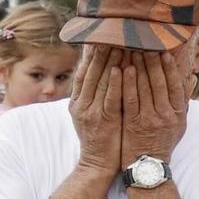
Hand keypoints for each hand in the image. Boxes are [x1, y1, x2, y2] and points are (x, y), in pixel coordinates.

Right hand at [68, 45, 122, 177]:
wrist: (97, 165)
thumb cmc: (99, 139)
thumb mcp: (89, 115)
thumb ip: (92, 96)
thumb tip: (102, 73)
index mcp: (76, 102)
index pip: (83, 72)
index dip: (90, 54)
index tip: (100, 36)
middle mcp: (81, 105)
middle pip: (91, 72)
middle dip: (103, 51)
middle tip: (114, 33)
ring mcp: (92, 113)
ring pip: (101, 82)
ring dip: (112, 61)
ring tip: (122, 43)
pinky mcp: (105, 121)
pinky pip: (110, 98)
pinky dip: (115, 82)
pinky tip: (121, 69)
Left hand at [118, 49, 189, 166]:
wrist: (147, 166)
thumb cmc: (162, 142)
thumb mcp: (179, 124)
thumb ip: (182, 101)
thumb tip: (190, 77)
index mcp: (178, 113)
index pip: (175, 84)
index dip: (170, 67)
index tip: (165, 51)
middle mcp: (165, 115)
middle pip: (159, 82)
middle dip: (152, 61)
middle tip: (145, 44)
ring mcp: (149, 119)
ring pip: (144, 88)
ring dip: (138, 67)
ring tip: (132, 51)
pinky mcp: (133, 123)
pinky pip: (130, 99)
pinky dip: (127, 83)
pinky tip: (122, 69)